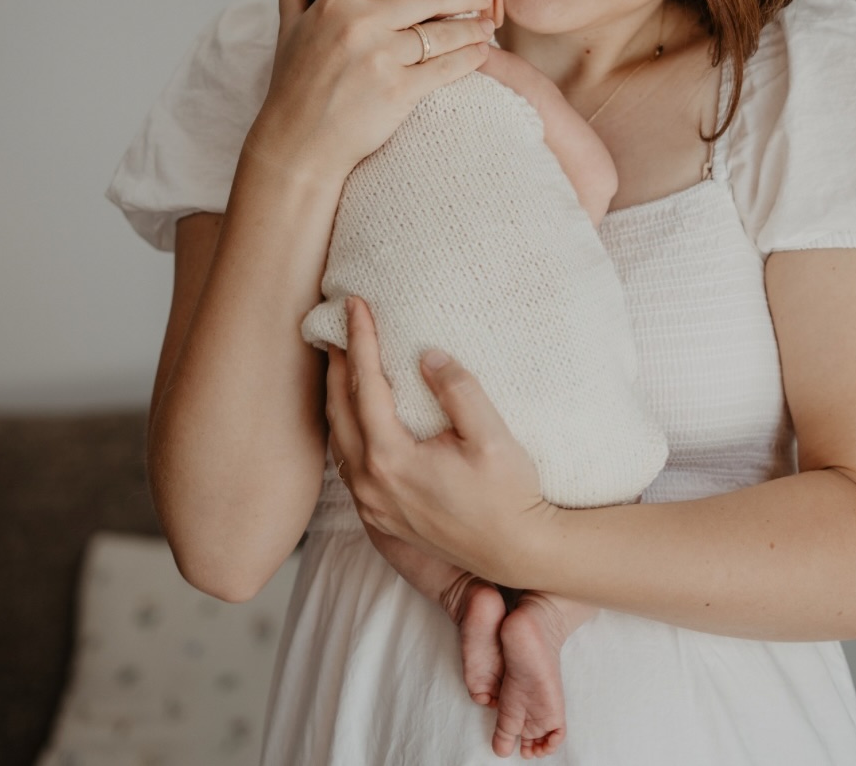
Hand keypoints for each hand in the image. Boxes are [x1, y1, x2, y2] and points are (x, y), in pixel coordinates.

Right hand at [245, 0, 494, 185]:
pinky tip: (481, 53)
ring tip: (488, 25)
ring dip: (475, 26)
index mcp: (336, 2)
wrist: (297, 145)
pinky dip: (471, 58)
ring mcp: (380, 58)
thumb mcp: (288, 30)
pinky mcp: (398, 92)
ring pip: (445, 31)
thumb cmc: (294, 88)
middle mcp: (359, 24)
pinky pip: (447, 67)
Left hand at [326, 297, 555, 584]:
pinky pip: (347, 462)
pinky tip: (355, 412)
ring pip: (337, 438)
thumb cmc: (509, 494)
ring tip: (343, 360)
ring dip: (337, 395)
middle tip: (338, 324)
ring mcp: (372, 504)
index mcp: (391, 459)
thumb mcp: (492, 435)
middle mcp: (371, 484)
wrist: (518, 552)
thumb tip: (428, 356)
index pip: (365, 385)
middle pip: (338, 409)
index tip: (354, 303)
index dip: (360, 339)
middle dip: (338, 363)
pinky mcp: (380, 516)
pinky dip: (345, 427)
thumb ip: (458, 390)